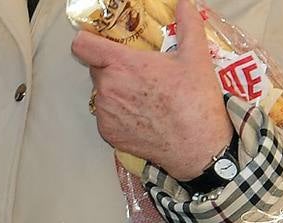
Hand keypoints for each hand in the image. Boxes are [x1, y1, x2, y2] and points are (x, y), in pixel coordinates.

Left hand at [72, 0, 233, 179]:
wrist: (200, 149)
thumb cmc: (197, 104)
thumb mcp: (197, 60)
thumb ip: (188, 26)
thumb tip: (186, 3)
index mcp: (122, 64)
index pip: (82, 45)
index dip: (91, 43)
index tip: (104, 47)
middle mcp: (107, 88)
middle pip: (96, 70)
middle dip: (113, 72)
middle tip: (141, 79)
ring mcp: (106, 113)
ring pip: (102, 95)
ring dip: (117, 95)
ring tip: (145, 102)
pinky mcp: (109, 134)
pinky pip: (107, 119)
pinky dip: (120, 118)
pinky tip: (144, 120)